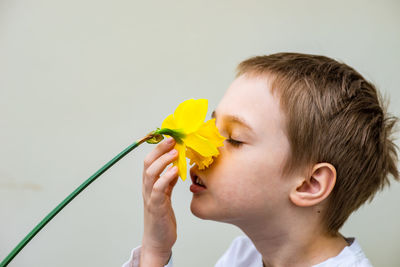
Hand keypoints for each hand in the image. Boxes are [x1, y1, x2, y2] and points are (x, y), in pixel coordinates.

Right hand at [140, 137, 178, 265]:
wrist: (158, 240)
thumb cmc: (162, 217)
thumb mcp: (166, 195)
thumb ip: (168, 181)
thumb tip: (175, 166)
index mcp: (150, 184)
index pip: (150, 160)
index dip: (158, 148)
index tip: (170, 137)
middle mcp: (147, 188)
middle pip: (148, 163)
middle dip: (159, 149)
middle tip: (172, 139)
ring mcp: (150, 197)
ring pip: (151, 173)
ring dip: (163, 160)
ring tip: (175, 151)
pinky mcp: (156, 207)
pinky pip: (158, 189)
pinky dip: (166, 178)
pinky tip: (175, 171)